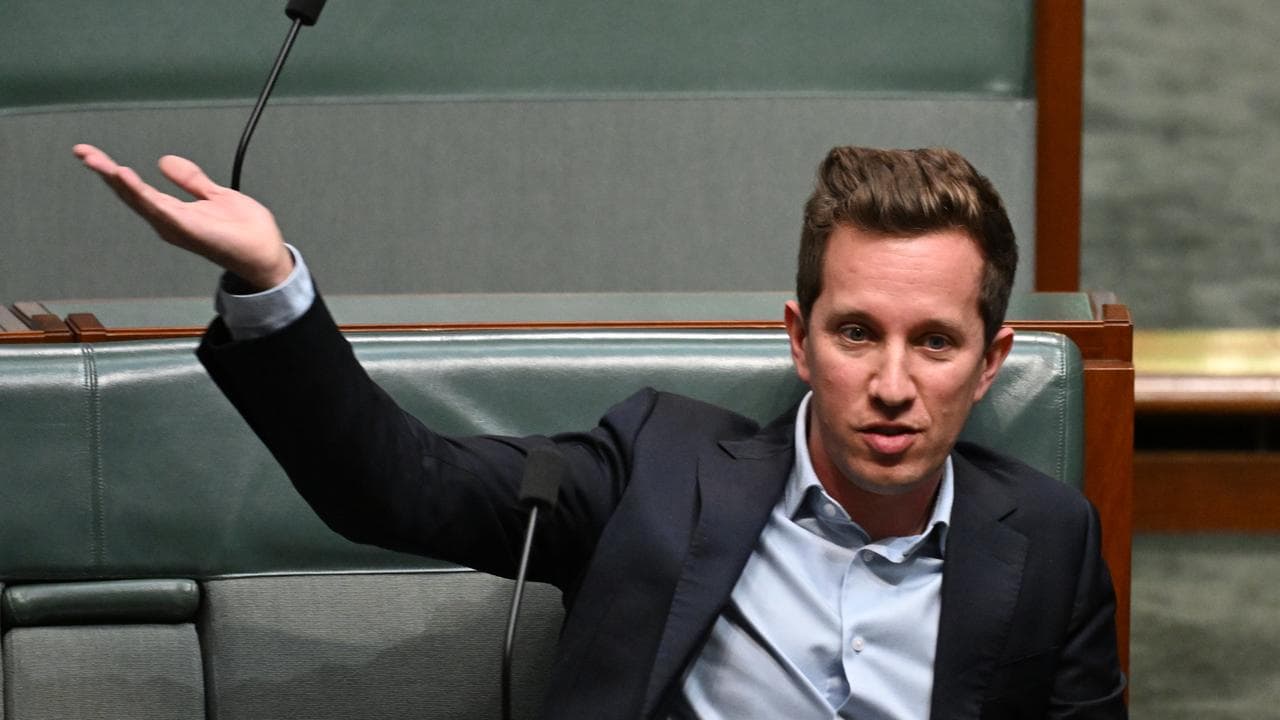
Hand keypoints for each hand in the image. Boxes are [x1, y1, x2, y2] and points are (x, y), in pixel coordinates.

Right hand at [73, 144, 293, 290]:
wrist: (266, 253)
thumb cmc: (244, 231)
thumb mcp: (214, 195)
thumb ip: (190, 180)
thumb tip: (164, 160)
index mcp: (172, 212)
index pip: (136, 188)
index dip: (113, 171)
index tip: (90, 153)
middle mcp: (168, 221)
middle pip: (129, 194)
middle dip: (105, 172)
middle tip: (83, 152)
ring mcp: (176, 226)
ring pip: (139, 200)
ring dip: (117, 181)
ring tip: (98, 162)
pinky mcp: (188, 229)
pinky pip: (160, 209)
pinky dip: (142, 194)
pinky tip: (126, 178)